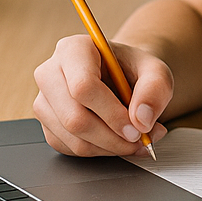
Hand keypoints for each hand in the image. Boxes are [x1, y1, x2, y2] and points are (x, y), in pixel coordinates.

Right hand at [33, 34, 174, 156]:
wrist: (122, 77)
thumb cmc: (134, 69)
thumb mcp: (156, 71)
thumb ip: (155, 90)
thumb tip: (141, 120)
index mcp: (73, 49)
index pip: (83, 87)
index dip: (112, 114)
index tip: (137, 129)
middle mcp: (50, 73)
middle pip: (74, 118)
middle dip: (112, 137)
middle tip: (140, 139)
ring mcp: (45, 101)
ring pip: (73, 138)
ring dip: (109, 147)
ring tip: (136, 140)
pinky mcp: (47, 124)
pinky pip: (71, 149)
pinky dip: (100, 151)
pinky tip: (117, 140)